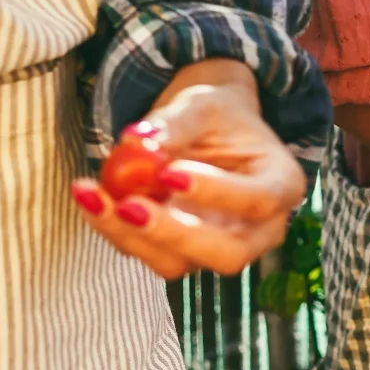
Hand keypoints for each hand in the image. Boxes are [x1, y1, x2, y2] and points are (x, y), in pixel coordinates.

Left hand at [72, 59, 307, 278]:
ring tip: (92, 196)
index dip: (216, 194)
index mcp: (281, 184)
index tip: (168, 172)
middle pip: (228, 254)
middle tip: (130, 207)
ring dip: (131, 236)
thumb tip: (141, 142)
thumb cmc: (217, 117)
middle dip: (174, 235)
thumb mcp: (202, 104)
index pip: (259, 201)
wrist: (206, 132)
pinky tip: (88, 197)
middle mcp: (259, 229)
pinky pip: (146, 253)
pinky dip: (113, 229)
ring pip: (180, 265)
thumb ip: (178, 122)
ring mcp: (219, 247)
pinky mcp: (181, 253)